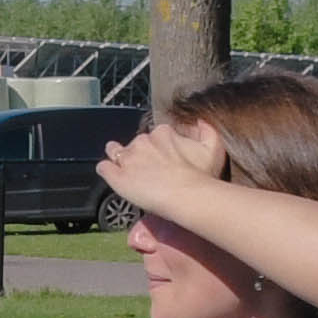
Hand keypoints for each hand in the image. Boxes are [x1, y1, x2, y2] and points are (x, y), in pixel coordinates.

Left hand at [94, 117, 225, 216]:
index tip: (164, 158)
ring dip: (119, 158)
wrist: (186, 195)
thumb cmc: (200, 175)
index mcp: (162, 133)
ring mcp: (127, 158)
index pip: (155, 135)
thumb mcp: (213, 148)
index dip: (158, 147)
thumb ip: (207, 131)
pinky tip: (112, 176)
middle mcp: (142, 141)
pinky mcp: (117, 176)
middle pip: (136, 143)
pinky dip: (107, 170)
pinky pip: (104, 168)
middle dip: (140, 154)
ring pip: (115, 151)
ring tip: (126, 170)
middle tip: (149, 171)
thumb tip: (199, 122)